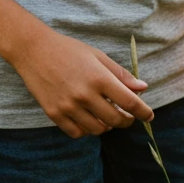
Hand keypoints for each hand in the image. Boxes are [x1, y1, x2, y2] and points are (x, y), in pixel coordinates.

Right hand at [12, 28, 154, 138]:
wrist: (34, 50)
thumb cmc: (68, 50)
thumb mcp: (97, 56)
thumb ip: (120, 74)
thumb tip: (142, 88)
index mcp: (98, 77)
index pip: (129, 102)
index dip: (143, 112)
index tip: (149, 116)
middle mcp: (85, 95)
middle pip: (115, 120)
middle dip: (126, 120)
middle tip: (127, 116)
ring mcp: (68, 106)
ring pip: (97, 130)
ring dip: (107, 126)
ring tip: (106, 115)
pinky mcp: (54, 114)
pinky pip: (77, 133)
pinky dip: (87, 130)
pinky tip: (88, 119)